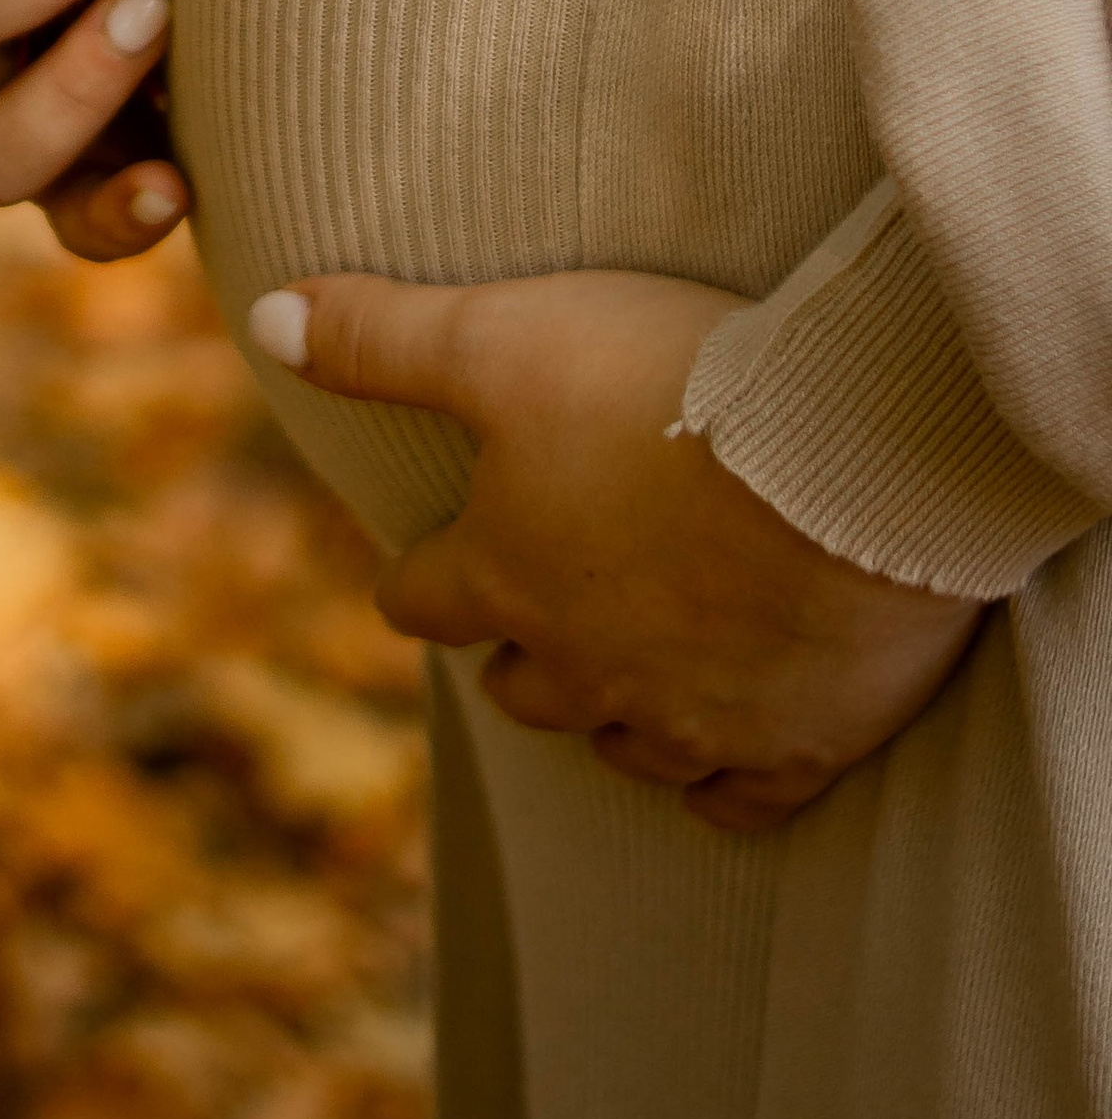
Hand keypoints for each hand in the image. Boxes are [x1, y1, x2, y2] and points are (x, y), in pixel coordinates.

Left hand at [254, 266, 985, 833]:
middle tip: (533, 610)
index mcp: (506, 573)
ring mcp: (691, 717)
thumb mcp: (502, 335)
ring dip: (611, 708)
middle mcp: (585, 665)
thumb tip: (263, 320)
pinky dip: (721, 779)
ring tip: (623, 667)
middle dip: (517, 647)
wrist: (857, 458)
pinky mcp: (798, 745)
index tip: (420, 570)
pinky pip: (736, 798)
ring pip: (620, 745)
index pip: (419, 600)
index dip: (416, 579)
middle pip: (520, 686)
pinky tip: (722, 753)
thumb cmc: (669, 385)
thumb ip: (382, 338)